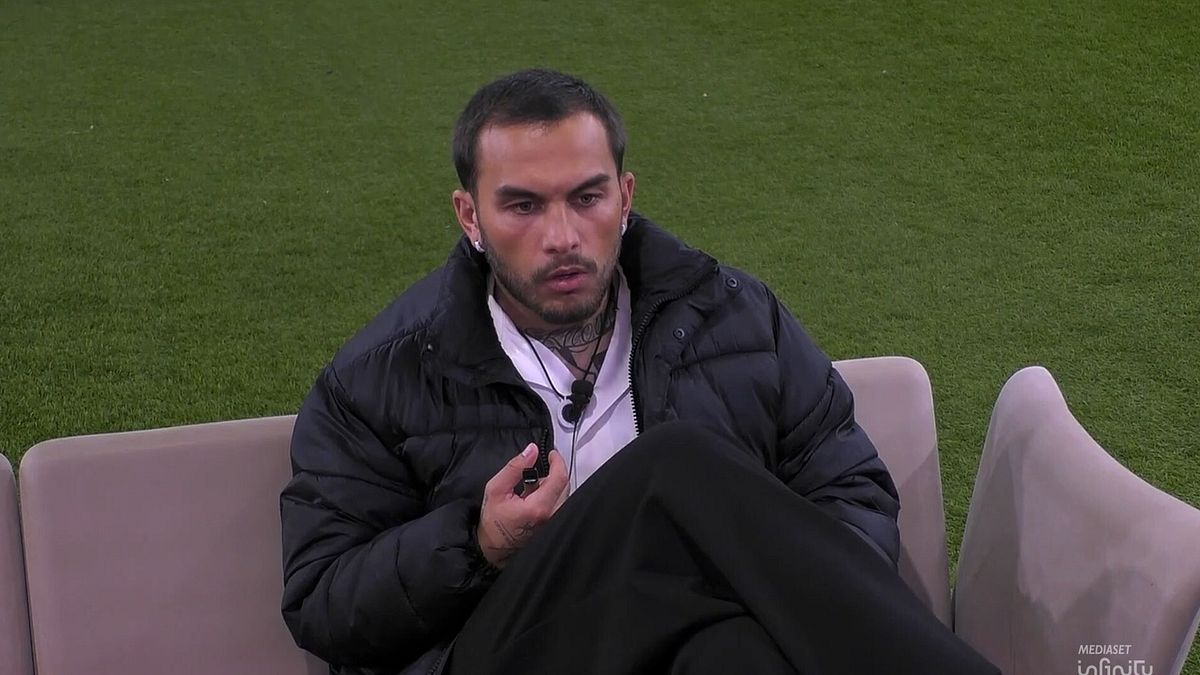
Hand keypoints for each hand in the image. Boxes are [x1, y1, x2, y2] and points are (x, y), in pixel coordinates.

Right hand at [477, 443, 567, 567]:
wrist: (493, 548)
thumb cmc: (492, 520)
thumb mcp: (496, 488)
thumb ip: (514, 467)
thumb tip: (531, 450)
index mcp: (538, 507)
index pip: (560, 478)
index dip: (558, 462)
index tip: (551, 454)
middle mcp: (551, 516)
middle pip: (564, 486)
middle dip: (553, 473)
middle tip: (537, 469)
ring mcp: (553, 523)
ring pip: (563, 495)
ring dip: (551, 485)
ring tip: (531, 487)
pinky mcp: (552, 526)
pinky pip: (558, 505)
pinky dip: (550, 496)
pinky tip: (533, 498)